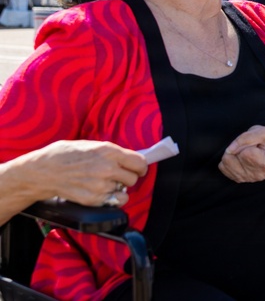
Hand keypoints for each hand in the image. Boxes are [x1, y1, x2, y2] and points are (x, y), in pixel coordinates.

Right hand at [17, 140, 147, 206]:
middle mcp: (107, 168)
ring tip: (106, 183)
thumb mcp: (91, 144)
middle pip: (134, 178)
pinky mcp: (93, 200)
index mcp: (108, 151)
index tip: (138, 169)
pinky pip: (115, 202)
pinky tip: (102, 192)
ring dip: (119, 188)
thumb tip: (129, 158)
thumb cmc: (65, 155)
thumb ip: (111, 152)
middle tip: (118, 175)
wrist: (43, 172)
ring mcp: (100, 185)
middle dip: (128, 177)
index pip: (139, 162)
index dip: (140, 166)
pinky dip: (112, 199)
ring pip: (125, 190)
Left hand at [219, 125, 264, 182]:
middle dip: (238, 149)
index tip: (253, 144)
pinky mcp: (237, 179)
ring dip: (232, 154)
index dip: (245, 145)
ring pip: (227, 163)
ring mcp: (247, 179)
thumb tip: (229, 150)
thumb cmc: (264, 140)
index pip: (247, 154)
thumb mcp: (261, 132)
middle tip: (248, 147)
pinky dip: (228, 159)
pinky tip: (238, 158)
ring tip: (242, 152)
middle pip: (235, 159)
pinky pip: (223, 167)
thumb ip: (245, 138)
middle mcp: (258, 175)